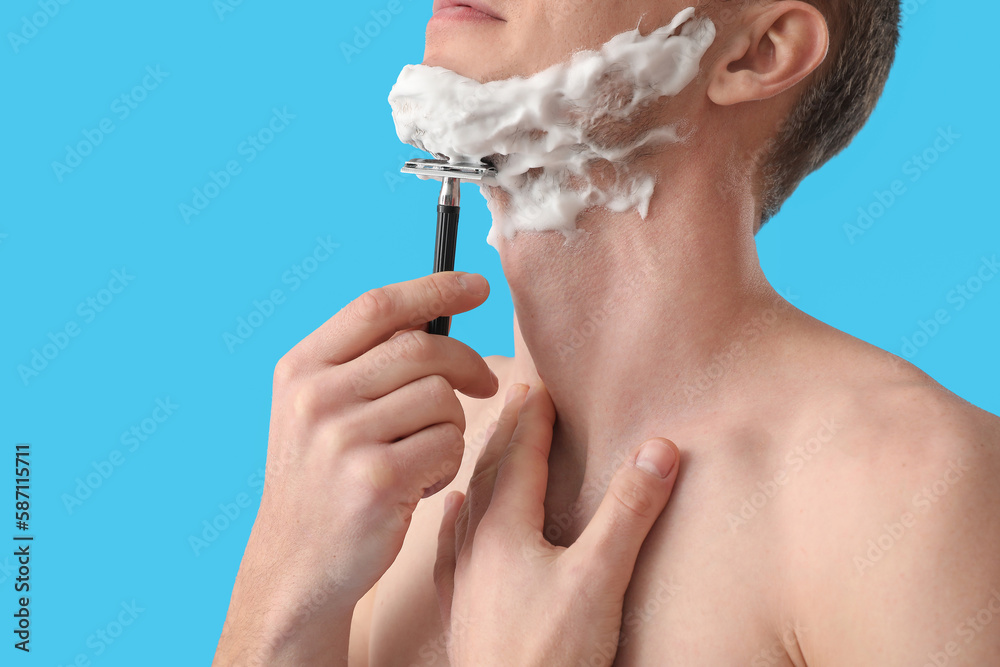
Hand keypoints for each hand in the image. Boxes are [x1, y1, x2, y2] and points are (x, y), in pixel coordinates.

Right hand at [215, 272, 497, 664]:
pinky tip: (418, 485)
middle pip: (421, 349)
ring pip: (442, 398)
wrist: (296, 567)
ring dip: (451, 426)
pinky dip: (448, 463)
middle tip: (485, 383)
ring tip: (422, 456)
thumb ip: (362, 362)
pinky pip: (448, 444)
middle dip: (466, 363)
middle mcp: (315, 397)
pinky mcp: (376, 481)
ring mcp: (342, 439)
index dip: (435, 288)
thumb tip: (437, 315)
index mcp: (300, 369)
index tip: (477, 286)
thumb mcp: (317, 410)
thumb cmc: (322, 481)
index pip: (377, 306)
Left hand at [434, 383, 680, 666]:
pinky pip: (452, 546)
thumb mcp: (601, 579)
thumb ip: (629, 512)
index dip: (533, 417)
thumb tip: (659, 448)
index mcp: (507, 529)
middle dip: (508, 430)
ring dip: (485, 466)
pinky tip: (455, 511)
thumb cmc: (552, 656)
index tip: (541, 386)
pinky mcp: (461, 609)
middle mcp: (477, 544)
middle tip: (518, 397)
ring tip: (492, 442)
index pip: (521, 455)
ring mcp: (465, 577)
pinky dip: (457, 518)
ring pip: (470, 504)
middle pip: (491, 471)